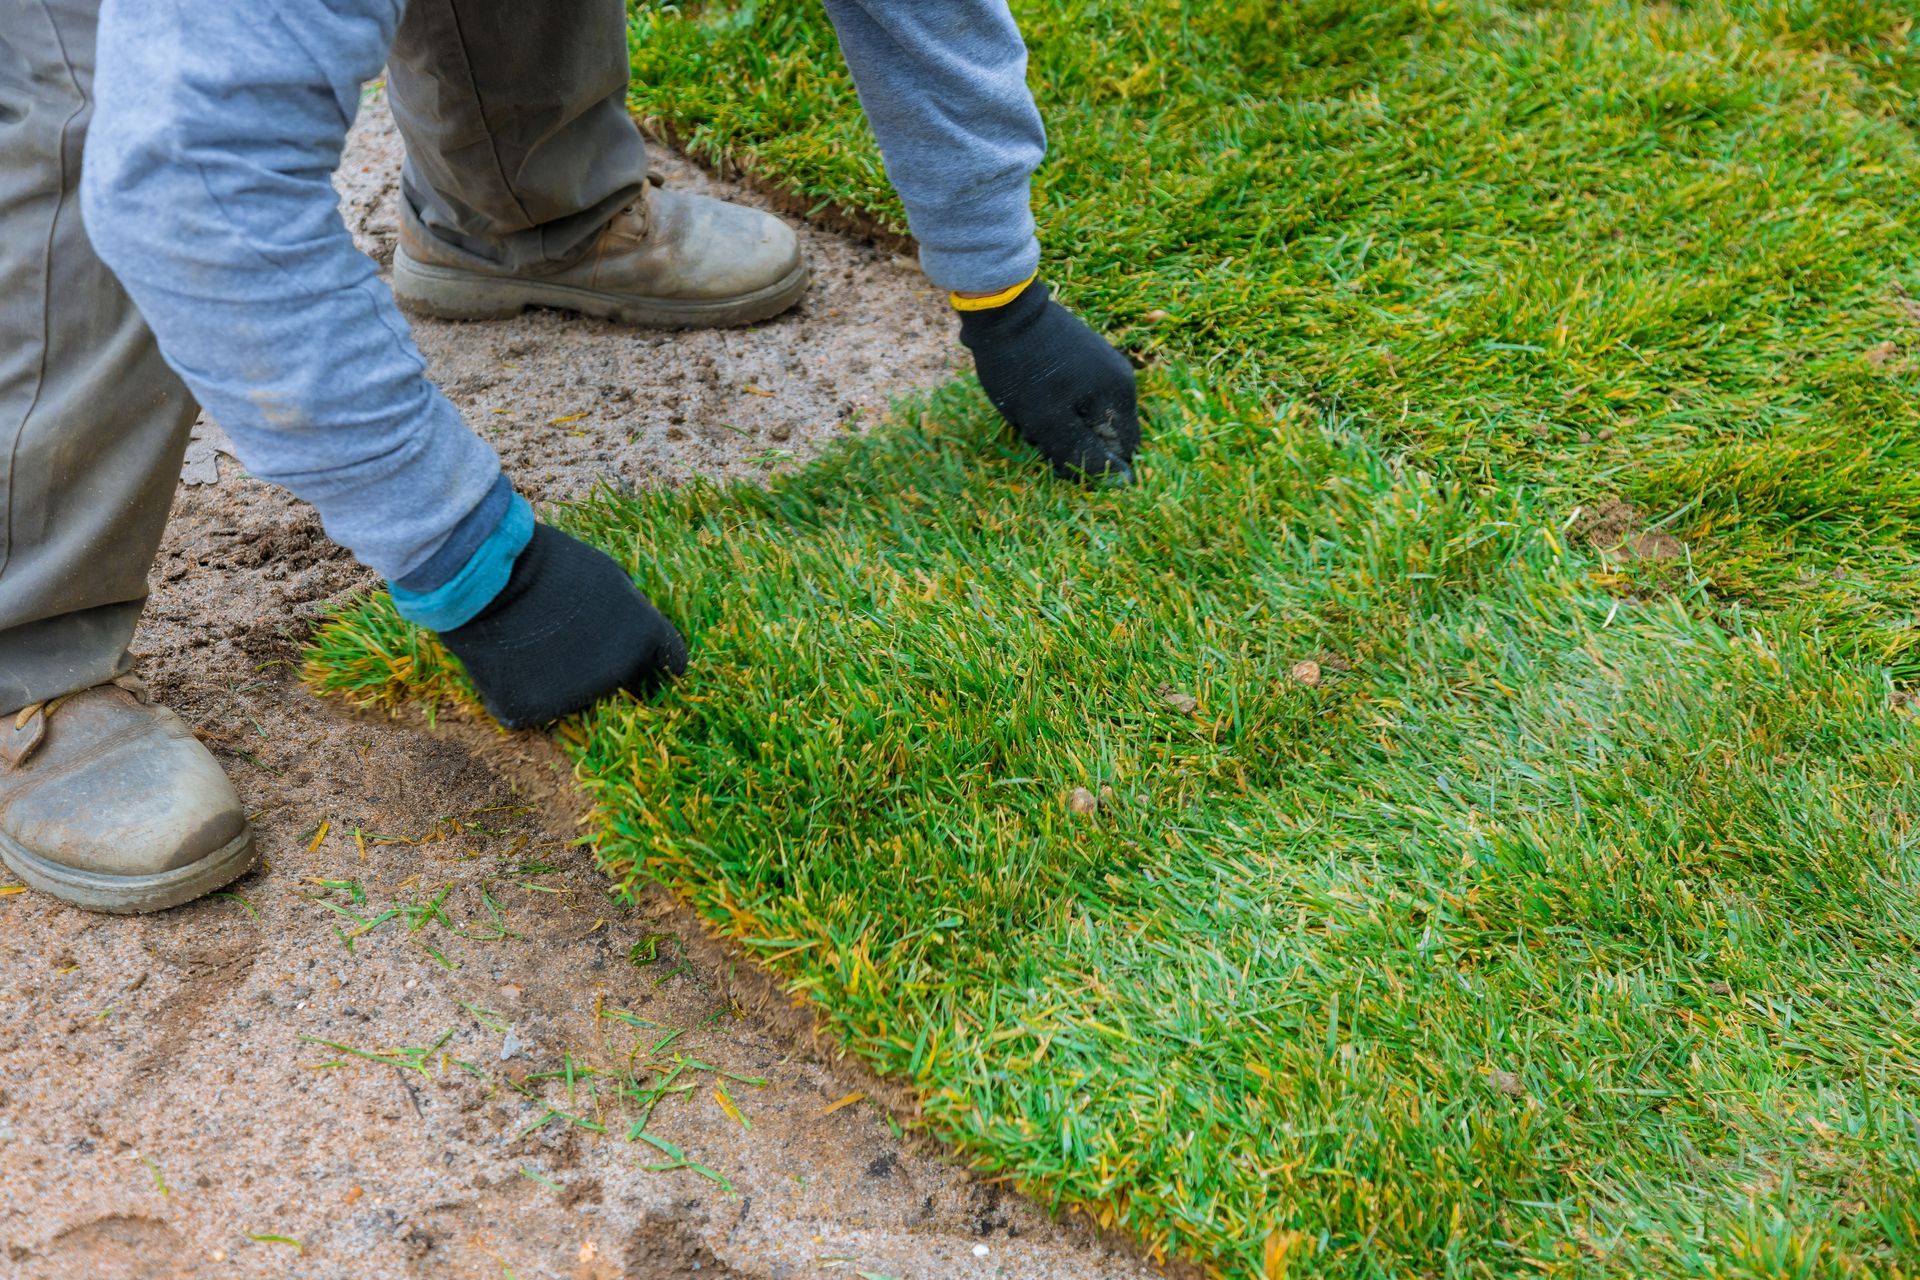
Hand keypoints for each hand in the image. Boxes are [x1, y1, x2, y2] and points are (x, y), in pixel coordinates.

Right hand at [437, 524, 686, 728]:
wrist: (493, 578)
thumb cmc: (553, 565)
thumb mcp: (609, 575)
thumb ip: (630, 609)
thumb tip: (635, 629)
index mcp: (646, 639)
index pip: (671, 661)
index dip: (656, 658)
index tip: (643, 656)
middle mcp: (620, 676)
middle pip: (622, 683)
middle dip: (604, 668)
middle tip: (571, 641)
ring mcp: (577, 699)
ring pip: (575, 699)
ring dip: (560, 682)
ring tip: (533, 645)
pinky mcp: (532, 712)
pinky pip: (531, 709)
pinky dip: (520, 694)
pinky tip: (509, 665)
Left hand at [958, 280, 1138, 482]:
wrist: (1002, 308)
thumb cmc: (1023, 370)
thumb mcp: (1048, 422)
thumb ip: (1085, 455)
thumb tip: (1124, 485)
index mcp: (1119, 394)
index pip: (1121, 450)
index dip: (1091, 460)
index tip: (1057, 450)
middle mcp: (1120, 378)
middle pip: (1103, 433)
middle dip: (1072, 440)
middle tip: (1038, 428)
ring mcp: (1103, 364)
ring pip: (1086, 416)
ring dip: (1059, 424)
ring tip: (1030, 410)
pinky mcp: (1083, 356)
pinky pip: (1076, 397)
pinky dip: (1054, 405)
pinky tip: (1031, 395)